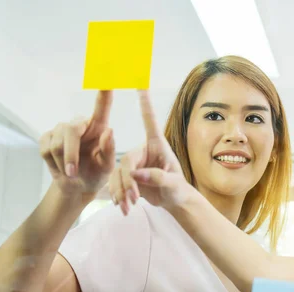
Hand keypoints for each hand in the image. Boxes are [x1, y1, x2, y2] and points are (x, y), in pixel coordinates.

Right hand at [39, 91, 114, 199]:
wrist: (77, 187)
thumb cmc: (97, 174)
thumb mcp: (107, 167)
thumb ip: (109, 150)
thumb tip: (109, 131)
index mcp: (100, 127)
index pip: (102, 105)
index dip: (104, 88)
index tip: (107, 68)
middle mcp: (80, 123)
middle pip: (70, 130)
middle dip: (70, 154)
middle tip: (72, 173)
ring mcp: (62, 129)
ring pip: (56, 143)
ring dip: (63, 162)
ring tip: (72, 171)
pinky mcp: (47, 137)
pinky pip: (45, 149)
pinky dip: (53, 163)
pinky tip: (60, 166)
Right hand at [108, 90, 192, 214]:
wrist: (173, 200)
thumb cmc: (178, 188)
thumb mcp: (172, 183)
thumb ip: (157, 177)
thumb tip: (135, 174)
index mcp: (157, 144)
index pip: (149, 119)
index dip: (144, 101)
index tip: (140, 81)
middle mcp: (143, 150)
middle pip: (126, 160)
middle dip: (127, 182)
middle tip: (134, 199)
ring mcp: (134, 163)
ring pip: (118, 173)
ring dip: (121, 191)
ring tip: (129, 207)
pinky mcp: (127, 175)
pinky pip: (115, 182)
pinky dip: (118, 196)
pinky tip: (123, 208)